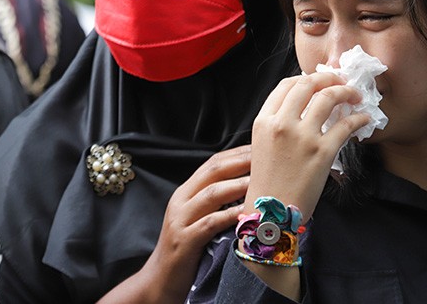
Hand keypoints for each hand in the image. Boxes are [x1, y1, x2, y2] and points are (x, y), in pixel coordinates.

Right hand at [98, 145, 250, 303]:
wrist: (160, 279)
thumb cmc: (188, 247)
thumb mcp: (198, 217)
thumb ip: (216, 200)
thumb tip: (250, 183)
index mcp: (186, 192)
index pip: (213, 162)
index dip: (238, 152)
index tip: (263, 147)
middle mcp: (181, 200)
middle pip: (213, 171)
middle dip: (241, 161)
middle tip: (266, 156)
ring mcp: (180, 220)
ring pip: (211, 194)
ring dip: (238, 185)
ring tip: (261, 179)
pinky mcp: (184, 241)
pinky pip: (209, 223)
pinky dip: (230, 215)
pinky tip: (246, 211)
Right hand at [235, 73, 369, 300]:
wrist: (271, 214)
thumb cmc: (268, 183)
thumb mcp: (262, 146)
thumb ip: (278, 125)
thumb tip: (305, 108)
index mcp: (264, 121)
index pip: (286, 85)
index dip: (306, 78)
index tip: (319, 80)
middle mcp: (282, 124)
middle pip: (308, 84)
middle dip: (328, 77)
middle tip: (341, 81)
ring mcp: (303, 136)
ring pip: (329, 97)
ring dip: (346, 92)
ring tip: (356, 96)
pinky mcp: (322, 152)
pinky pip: (346, 125)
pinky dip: (359, 118)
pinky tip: (364, 119)